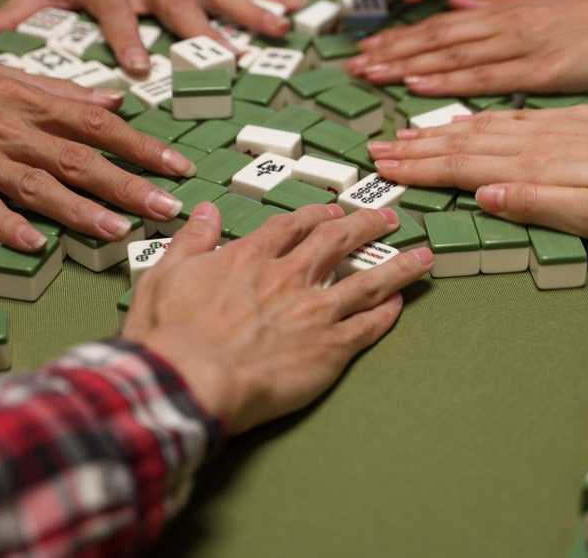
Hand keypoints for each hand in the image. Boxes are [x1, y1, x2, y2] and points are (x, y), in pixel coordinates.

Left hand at [0, 0, 305, 75]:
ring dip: (251, 18)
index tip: (137, 70)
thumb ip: (13, 15)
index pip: (120, 19)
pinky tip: (301, 14)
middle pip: (180, 13)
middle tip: (225, 62)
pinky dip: (274, 2)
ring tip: (279, 35)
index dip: (128, 42)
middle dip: (203, 37)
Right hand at [0, 60, 193, 250]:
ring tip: (119, 230)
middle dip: (128, 184)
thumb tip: (114, 100)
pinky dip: (7, 225)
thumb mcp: (1, 77)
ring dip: (81, 210)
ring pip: (39, 186)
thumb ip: (60, 92)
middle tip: (167, 207)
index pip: (98, 124)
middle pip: (80, 160)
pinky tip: (35, 244)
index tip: (178, 166)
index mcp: (28, 103)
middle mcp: (11, 131)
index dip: (141, 146)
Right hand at [123, 202, 434, 433]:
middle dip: (367, 226)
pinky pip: (368, 326)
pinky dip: (387, 313)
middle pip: (338, 241)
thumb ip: (192, 240)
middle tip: (389, 218)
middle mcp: (290, 276)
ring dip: (398, 266)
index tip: (333, 212)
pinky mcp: (331, 348)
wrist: (192, 377)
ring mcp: (315, 311)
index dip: (317, 216)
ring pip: (368, 280)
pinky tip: (400, 305)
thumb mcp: (165, 274)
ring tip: (422, 256)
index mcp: (251, 257)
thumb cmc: (171, 333)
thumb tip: (206, 211)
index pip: (293, 226)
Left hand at [348, 0, 587, 95]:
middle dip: (393, 54)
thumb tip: (457, 5)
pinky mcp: (539, 71)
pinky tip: (418, 87)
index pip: (442, 28)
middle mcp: (503, 29)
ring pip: (453, 57)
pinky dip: (449, 82)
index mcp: (502, 15)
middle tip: (354, 68)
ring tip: (372, 76)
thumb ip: (496, 8)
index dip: (403, 39)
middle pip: (438, 41)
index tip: (370, 50)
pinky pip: (486, 78)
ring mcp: (519, 49)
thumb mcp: (540, 3)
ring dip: (408, 67)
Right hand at [367, 106, 587, 241]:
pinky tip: (464, 121)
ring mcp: (550, 127)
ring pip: (481, 127)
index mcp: (536, 166)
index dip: (421, 169)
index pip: (465, 166)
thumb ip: (536, 204)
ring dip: (438, 133)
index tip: (384, 170)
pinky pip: (507, 116)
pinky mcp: (566, 121)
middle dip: (416, 149)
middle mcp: (535, 141)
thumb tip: (482, 195)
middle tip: (375, 151)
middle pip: (463, 144)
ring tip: (404, 134)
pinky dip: (476, 119)